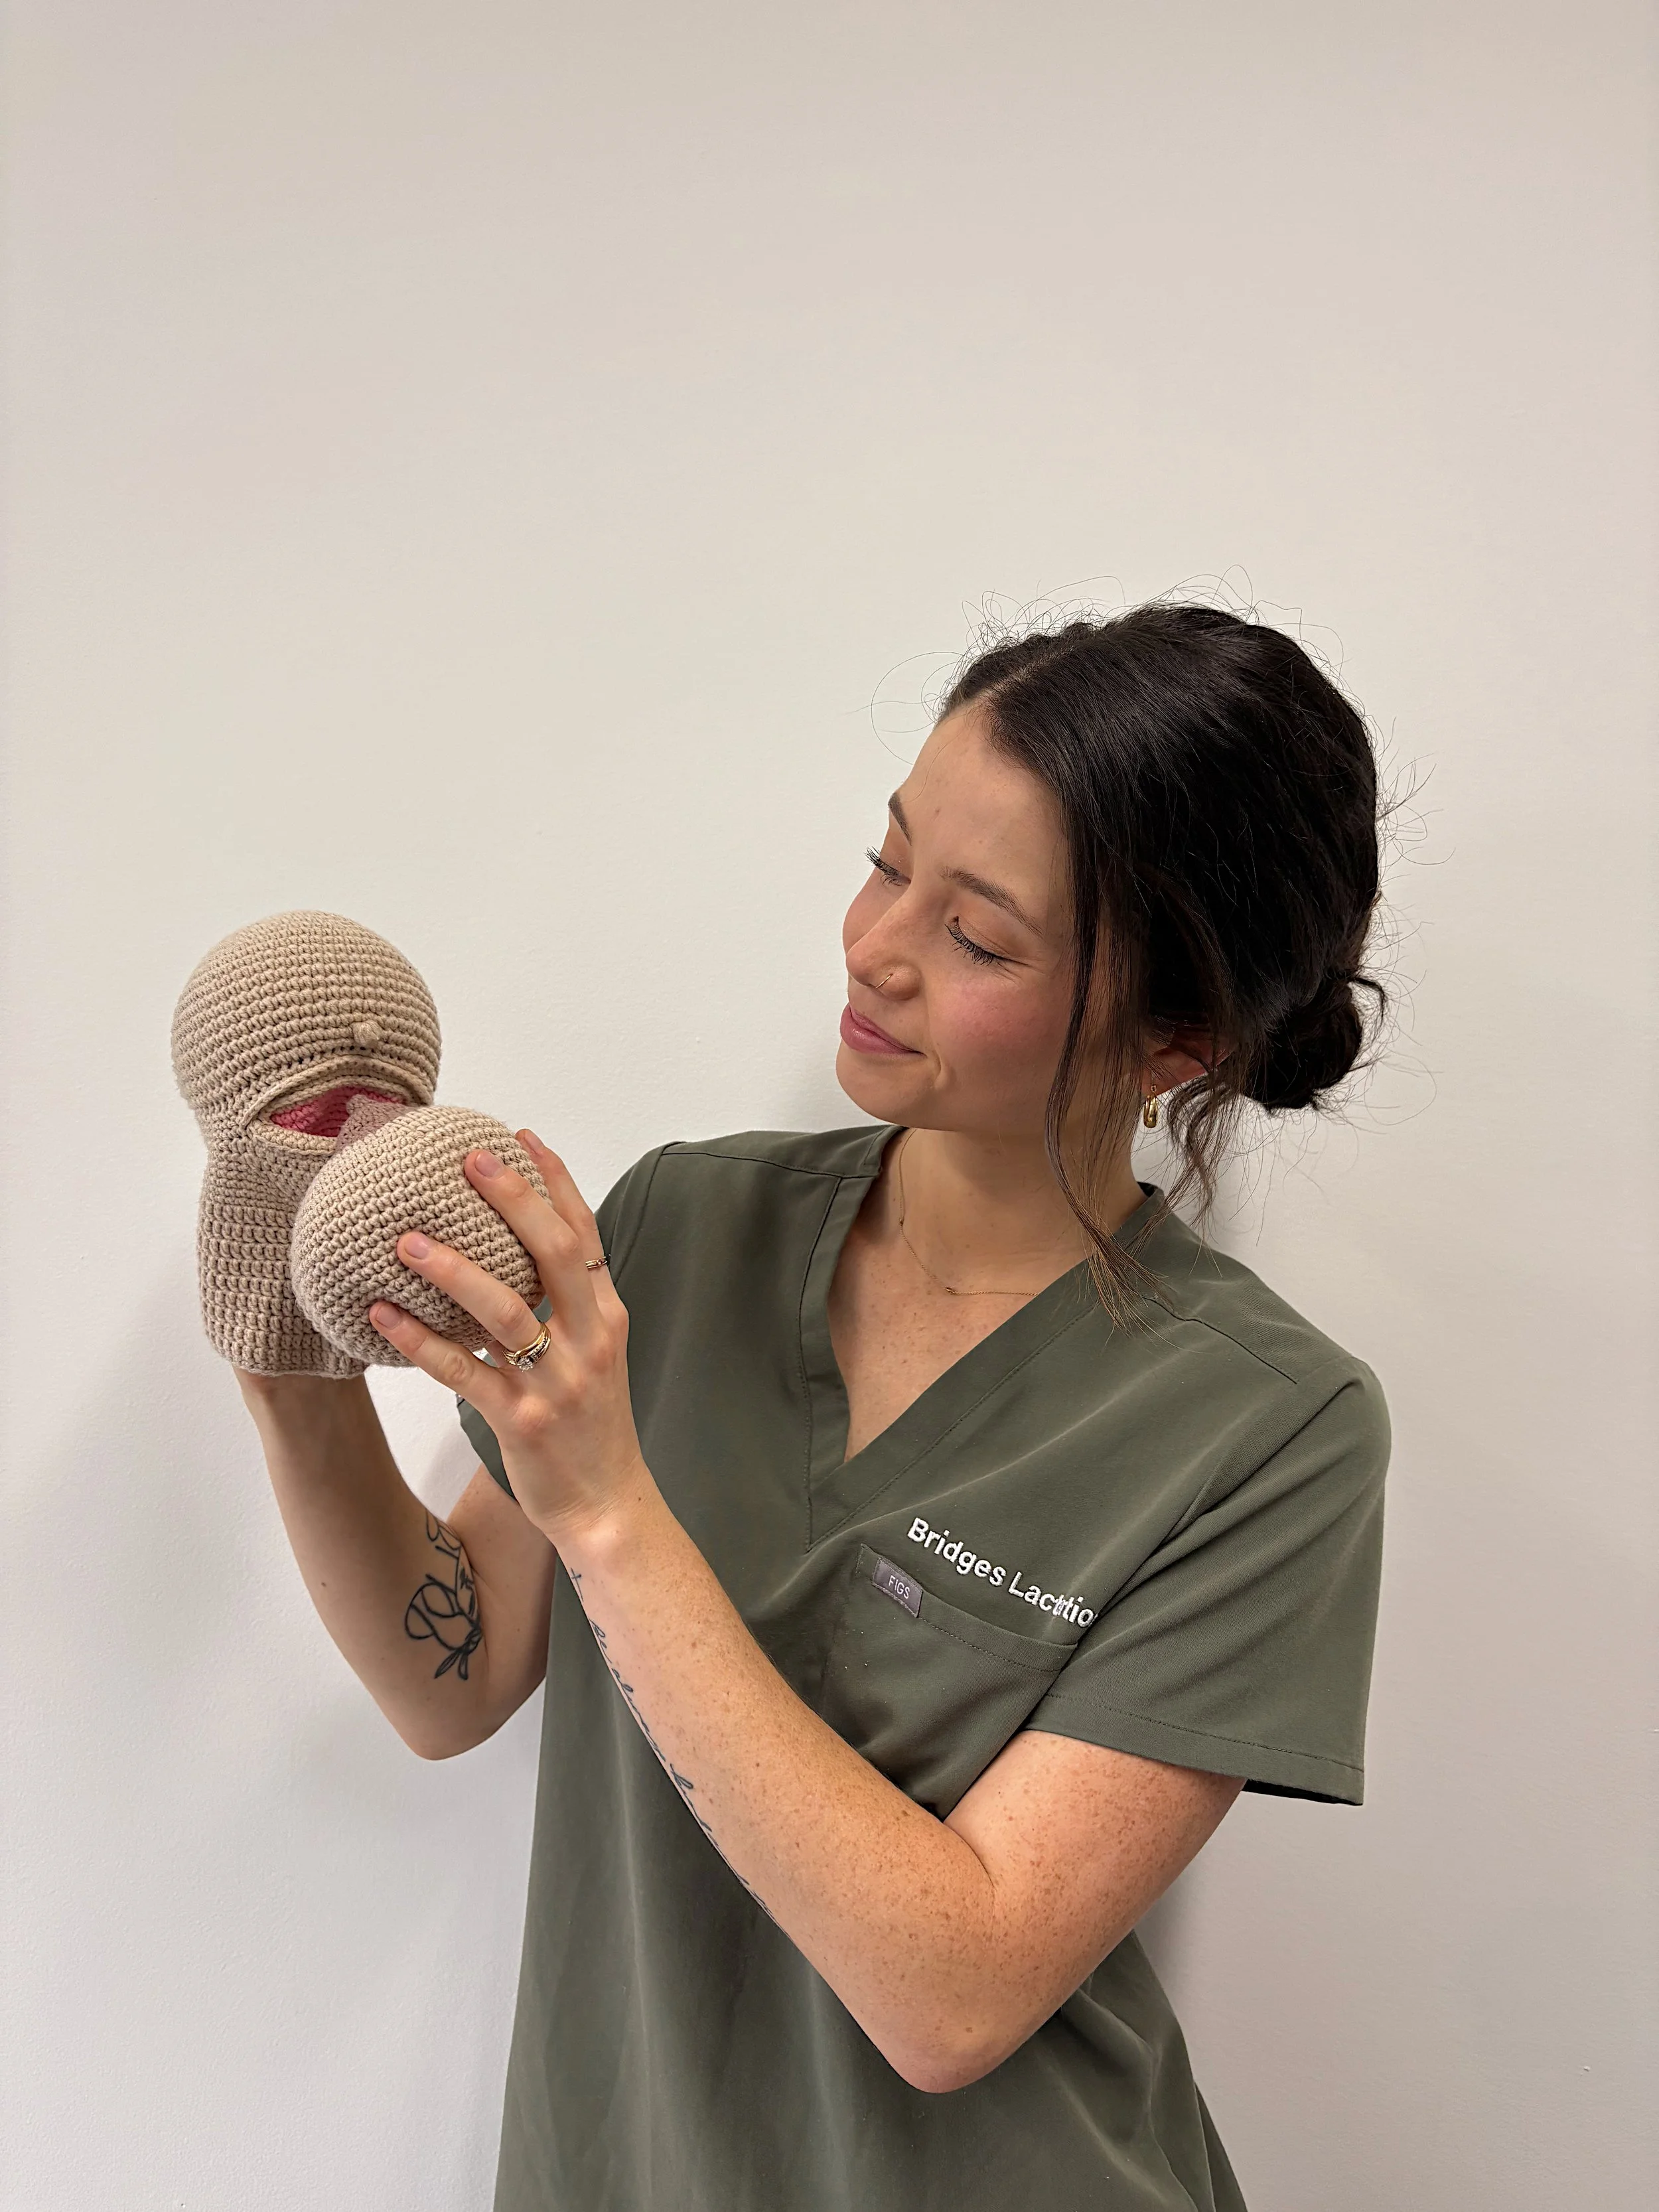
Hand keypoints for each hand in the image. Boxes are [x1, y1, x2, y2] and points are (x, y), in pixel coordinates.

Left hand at [366, 1132, 648, 1543]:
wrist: (608, 1506)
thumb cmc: (592, 1426)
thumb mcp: (596, 1355)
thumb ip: (568, 1306)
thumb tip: (515, 1253)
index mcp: (608, 1317)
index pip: (584, 1235)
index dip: (555, 1181)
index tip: (520, 1137)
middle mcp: (590, 1340)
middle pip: (552, 1254)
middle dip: (512, 1200)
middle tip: (468, 1160)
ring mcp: (557, 1381)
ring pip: (505, 1310)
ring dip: (453, 1270)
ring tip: (406, 1239)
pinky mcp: (521, 1421)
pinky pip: (464, 1371)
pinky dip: (422, 1341)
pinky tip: (384, 1314)